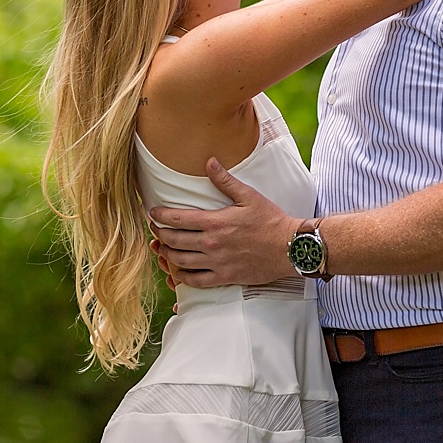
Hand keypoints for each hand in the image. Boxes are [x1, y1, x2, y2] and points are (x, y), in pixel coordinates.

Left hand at [149, 158, 297, 286]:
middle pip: (174, 241)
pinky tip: (177, 273)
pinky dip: (182, 278)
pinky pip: (196, 281)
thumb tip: (210, 162)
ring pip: (180, 261)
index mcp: (215, 222)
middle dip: (160, 234)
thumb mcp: (248, 196)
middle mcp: (212, 243)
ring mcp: (217, 262)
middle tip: (155, 229)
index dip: (160, 215)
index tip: (153, 213)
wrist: (289, 247)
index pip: (178, 218)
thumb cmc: (271, 221)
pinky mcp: (224, 276)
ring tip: (162, 249)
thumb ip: (225, 181)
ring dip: (166, 255)